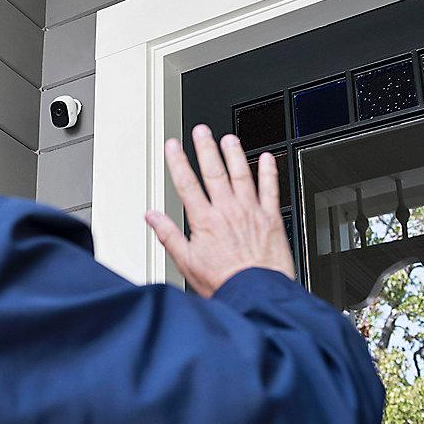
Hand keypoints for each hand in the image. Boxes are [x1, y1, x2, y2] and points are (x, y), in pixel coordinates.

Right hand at [144, 124, 295, 296]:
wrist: (257, 292)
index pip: (186, 184)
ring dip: (234, 154)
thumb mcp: (186, 262)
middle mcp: (228, 211)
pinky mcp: (271, 219)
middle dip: (205, 148)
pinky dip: (269, 172)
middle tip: (201, 131)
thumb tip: (152, 217)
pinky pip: (270, 189)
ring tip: (228, 138)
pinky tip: (267, 159)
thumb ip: (168, 235)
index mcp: (205, 221)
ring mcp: (251, 212)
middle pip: (214, 172)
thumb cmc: (224, 282)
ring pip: (241, 175)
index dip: (178, 162)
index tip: (173, 146)